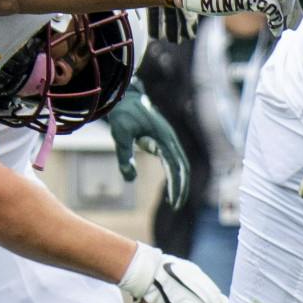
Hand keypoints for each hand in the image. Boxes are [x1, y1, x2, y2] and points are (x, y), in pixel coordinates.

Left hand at [106, 88, 190, 208]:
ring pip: (181, 164)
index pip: (175, 167)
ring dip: (180, 182)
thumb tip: (130, 179)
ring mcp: (169, 139)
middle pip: (183, 168)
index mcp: (163, 139)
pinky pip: (175, 160)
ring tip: (174, 199)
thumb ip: (125, 156)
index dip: (176, 186)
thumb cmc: (122, 114)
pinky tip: (169, 184)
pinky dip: (175, 174)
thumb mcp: (119, 135)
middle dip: (181, 187)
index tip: (173, 202)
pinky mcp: (165, 140)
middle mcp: (171, 139)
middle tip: (175, 205)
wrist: (125, 96)